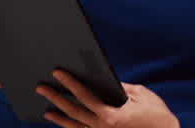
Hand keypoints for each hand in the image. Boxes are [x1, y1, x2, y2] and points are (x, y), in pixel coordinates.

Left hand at [37, 71, 178, 127]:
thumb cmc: (154, 112)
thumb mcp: (138, 93)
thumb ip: (116, 86)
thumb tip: (99, 78)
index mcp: (112, 115)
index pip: (85, 97)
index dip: (70, 83)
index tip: (58, 72)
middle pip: (73, 112)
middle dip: (56, 98)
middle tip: (41, 87)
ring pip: (75, 127)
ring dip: (58, 117)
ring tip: (46, 108)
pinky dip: (71, 127)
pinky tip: (62, 121)